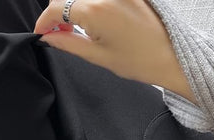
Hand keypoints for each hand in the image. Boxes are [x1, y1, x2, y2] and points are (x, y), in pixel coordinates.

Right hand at [33, 0, 196, 104]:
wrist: (171, 57)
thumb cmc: (139, 60)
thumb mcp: (98, 56)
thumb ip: (69, 43)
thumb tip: (49, 37)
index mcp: (95, 10)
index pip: (57, 8)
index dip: (44, 21)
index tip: (42, 32)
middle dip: (60, 13)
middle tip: (59, 33)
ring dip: (76, 7)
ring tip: (78, 28)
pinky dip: (93, 4)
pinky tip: (97, 21)